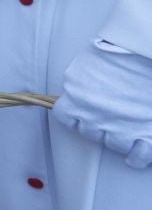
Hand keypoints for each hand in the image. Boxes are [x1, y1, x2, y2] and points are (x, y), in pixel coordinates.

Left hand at [52, 41, 151, 168]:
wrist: (147, 53)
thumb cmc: (123, 52)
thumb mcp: (91, 63)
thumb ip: (84, 82)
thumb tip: (85, 93)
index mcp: (77, 94)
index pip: (66, 116)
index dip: (76, 116)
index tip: (83, 113)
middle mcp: (94, 114)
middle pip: (91, 132)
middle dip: (100, 126)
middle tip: (112, 117)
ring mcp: (121, 127)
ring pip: (114, 144)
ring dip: (120, 139)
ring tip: (128, 130)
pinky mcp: (145, 134)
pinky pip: (138, 156)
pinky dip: (139, 156)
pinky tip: (138, 154)